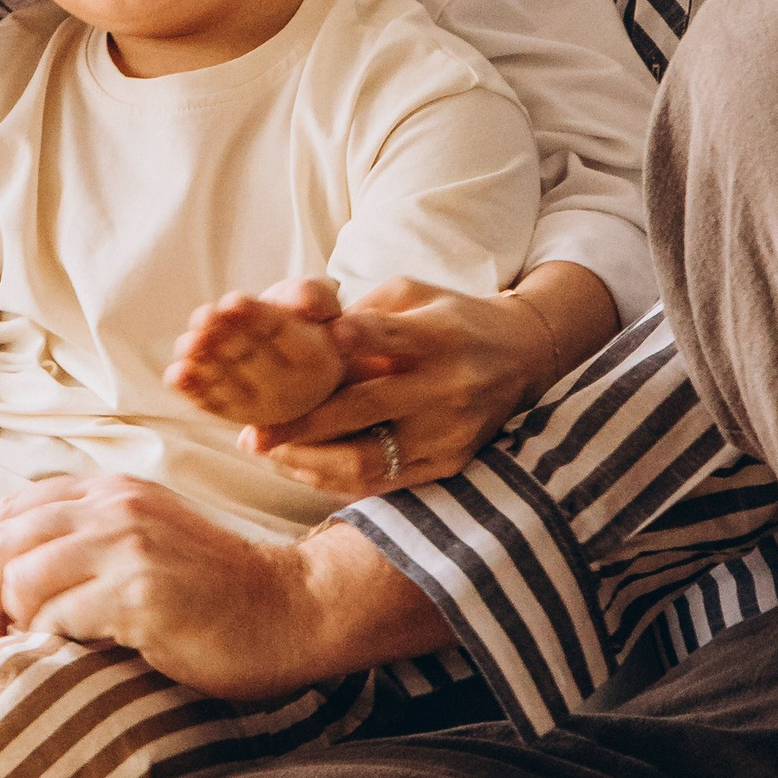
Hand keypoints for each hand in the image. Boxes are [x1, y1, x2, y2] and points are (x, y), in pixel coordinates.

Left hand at [0, 471, 441, 696]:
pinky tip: (77, 655)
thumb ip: (93, 542)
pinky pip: (57, 616)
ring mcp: (128, 545)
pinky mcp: (140, 592)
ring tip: (39, 650)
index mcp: (112, 491)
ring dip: (19, 623)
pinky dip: (52, 642)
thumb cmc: (217, 595)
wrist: (291, 610)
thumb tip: (16, 581)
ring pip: (21, 578)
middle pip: (5, 542)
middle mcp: (114, 506)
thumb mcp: (148, 542)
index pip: (14, 510)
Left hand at [164, 276, 344, 433]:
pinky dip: (191, 390)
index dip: (257, 317)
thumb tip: (304, 304)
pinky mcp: (232, 414)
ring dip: (206, 363)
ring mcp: (259, 407)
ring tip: (190, 342)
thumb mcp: (318, 301)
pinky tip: (176, 374)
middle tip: (206, 316)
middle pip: (254, 359)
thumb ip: (314, 298)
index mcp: (316, 360)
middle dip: (227, 336)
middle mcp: (291, 391)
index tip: (232, 301)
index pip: (283, 335)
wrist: (292, 360)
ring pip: (230, 385)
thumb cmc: (302, 322)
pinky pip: (210, 403)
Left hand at [250, 262, 619, 498]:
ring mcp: (450, 432)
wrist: (524, 358)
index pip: (389, 336)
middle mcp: (448, 387)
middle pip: (367, 408)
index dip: (351, 339)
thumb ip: (364, 314)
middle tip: (253, 435)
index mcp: (440, 335)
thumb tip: (302, 335)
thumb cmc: (451, 319)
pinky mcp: (450, 463)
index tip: (308, 346)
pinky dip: (337, 479)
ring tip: (270, 456)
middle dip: (303, 424)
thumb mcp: (415, 296)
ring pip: (371, 458)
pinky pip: (385, 481)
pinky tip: (302, 469)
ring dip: (312, 462)